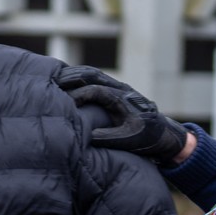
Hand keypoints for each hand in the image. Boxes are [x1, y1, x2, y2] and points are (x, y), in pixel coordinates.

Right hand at [57, 67, 189, 163]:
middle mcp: (120, 89)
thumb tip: (86, 136)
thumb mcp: (128, 140)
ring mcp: (119, 88)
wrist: (164, 133)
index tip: (64, 103)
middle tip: (51, 80)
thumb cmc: (147, 137)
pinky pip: (96, 79)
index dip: (79, 95)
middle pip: (92, 75)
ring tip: (55, 78)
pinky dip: (81, 77)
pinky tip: (67, 82)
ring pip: (93, 74)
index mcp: (122, 99)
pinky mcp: (116, 91)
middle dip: (71, 76)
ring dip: (74, 74)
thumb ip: (108, 137)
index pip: (96, 90)